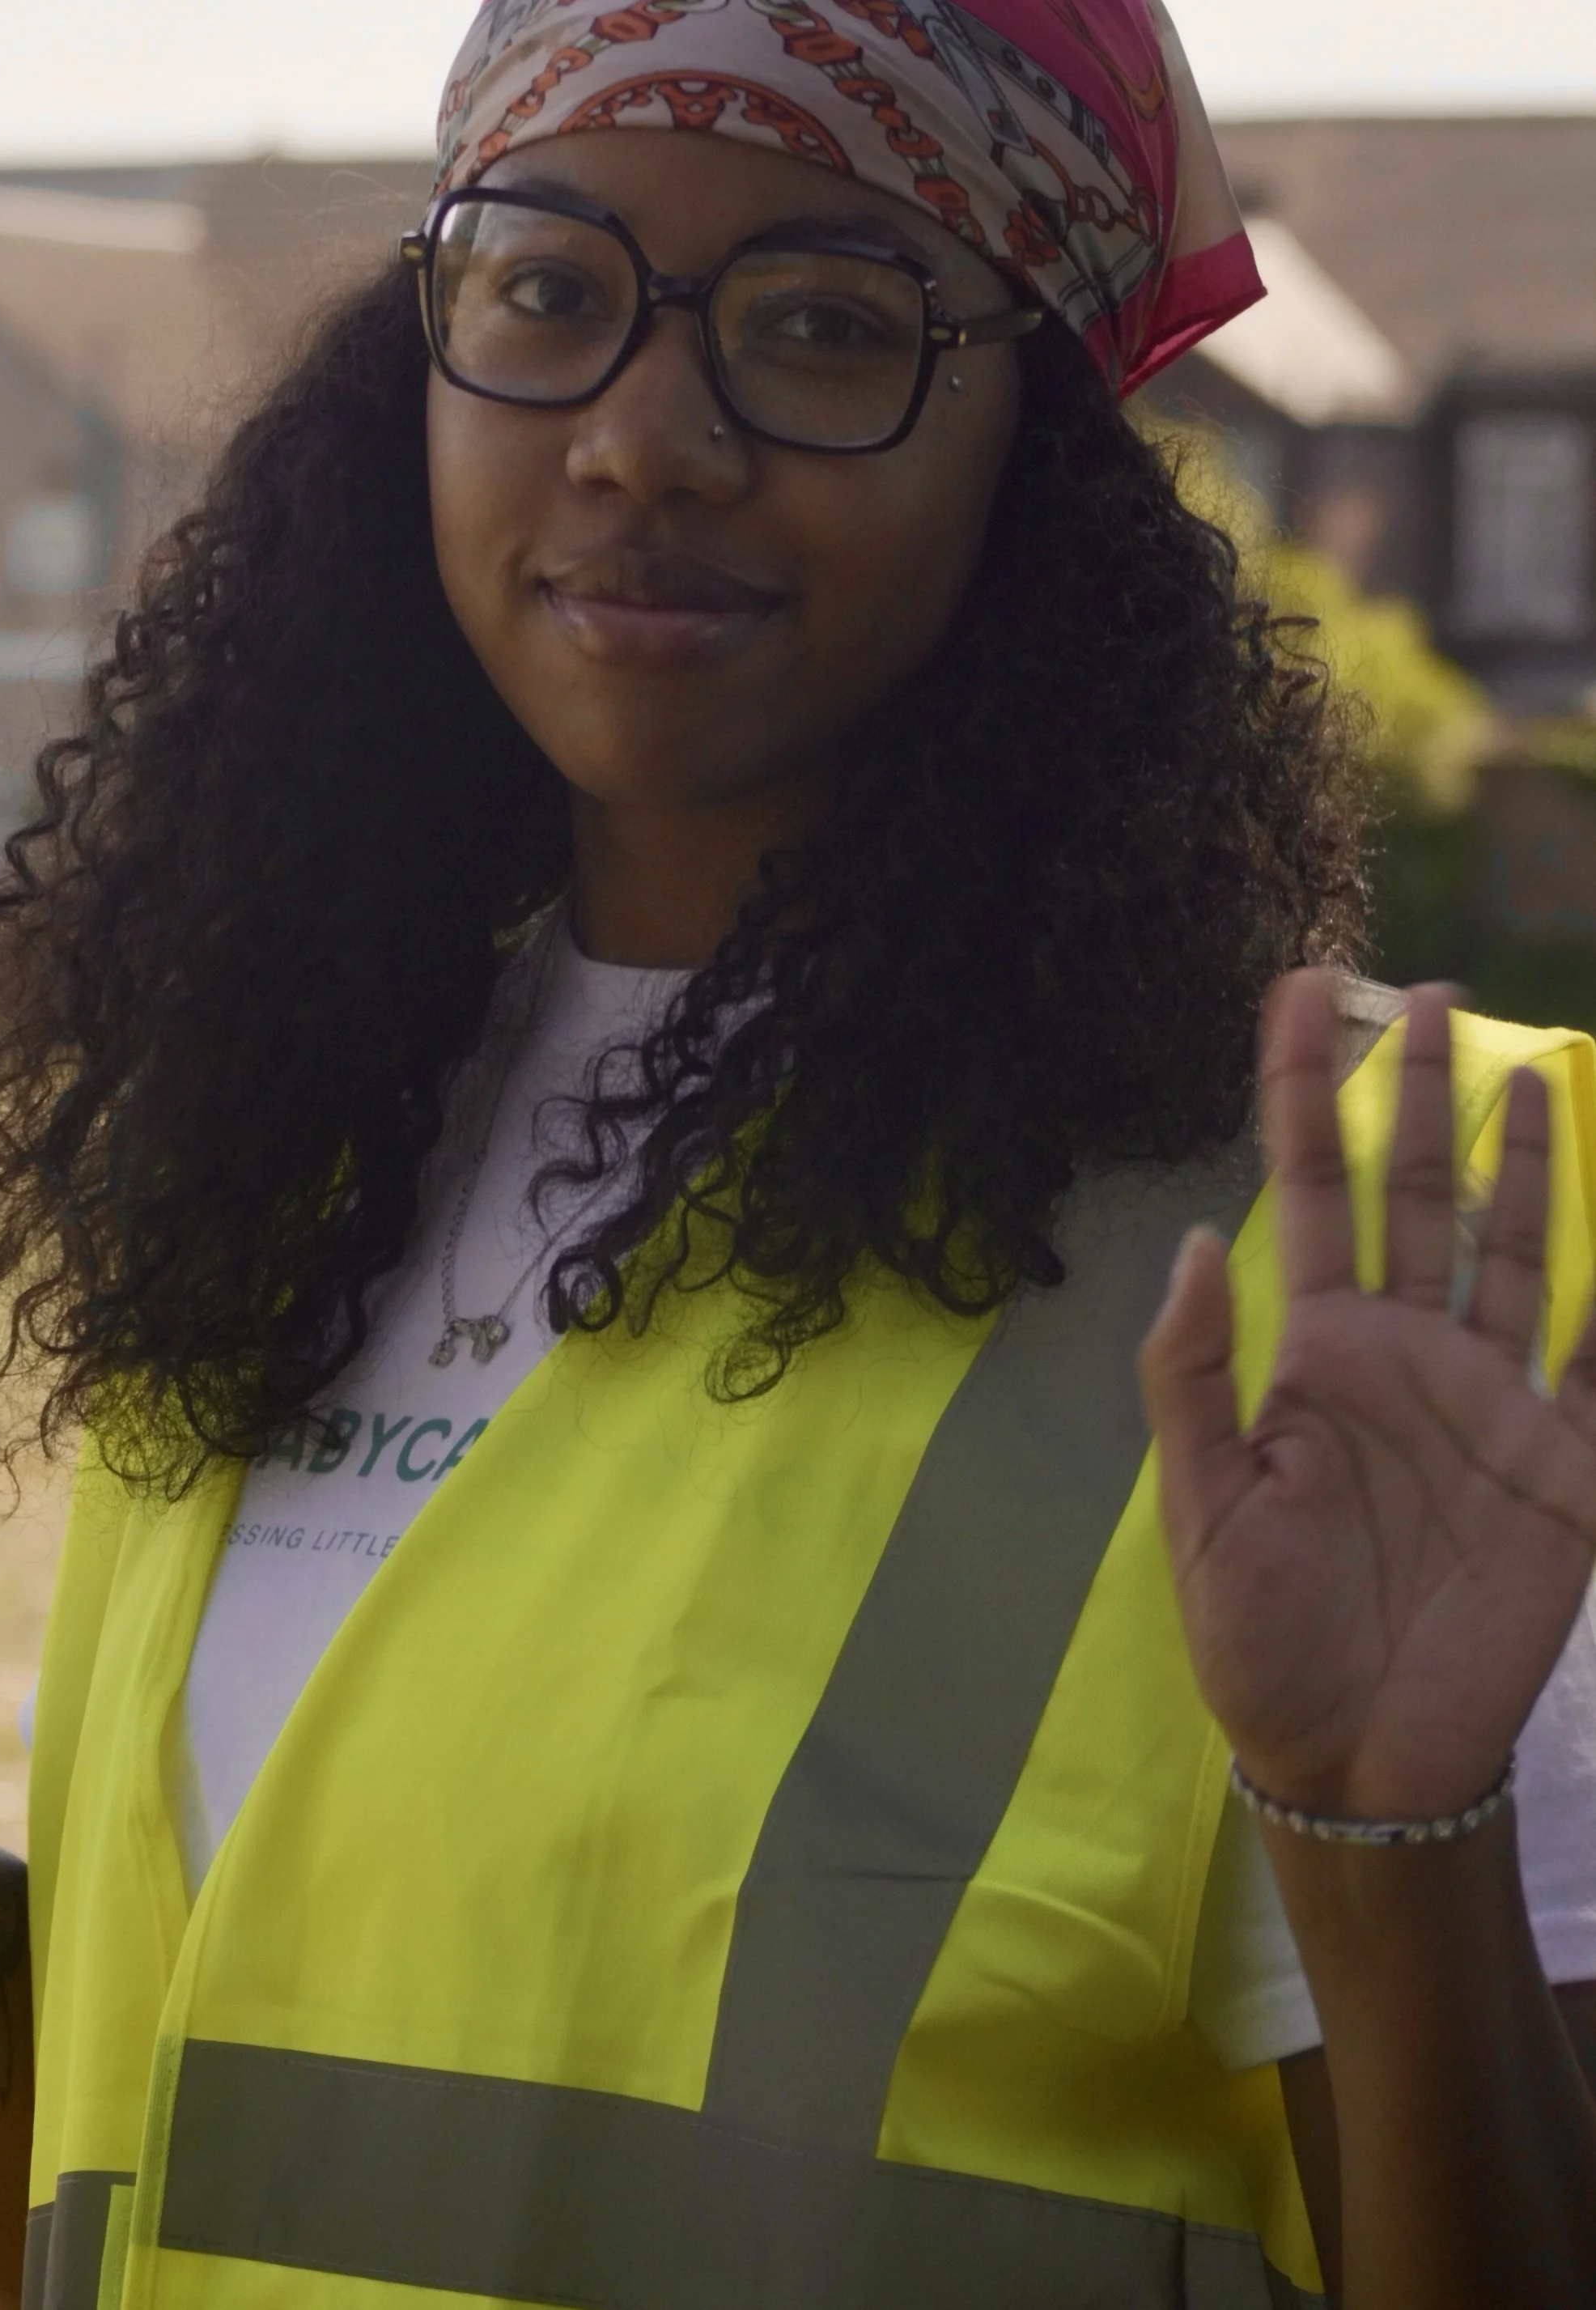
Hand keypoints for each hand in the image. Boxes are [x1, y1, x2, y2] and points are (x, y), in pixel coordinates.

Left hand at [1141, 970, 1595, 1821]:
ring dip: (1525, 1163)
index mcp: (1315, 1352)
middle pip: (1418, 1194)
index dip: (1302, 1088)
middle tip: (1429, 991)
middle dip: (1422, 1093)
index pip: (1305, 1188)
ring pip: (1515, 1250)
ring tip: (1532, 1065)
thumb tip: (1190, 1238)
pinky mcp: (1563, 1468)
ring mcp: (1491, 1402)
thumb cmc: (1260, 1638)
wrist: (1358, 1760)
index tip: (1303, 988)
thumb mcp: (1201, 1508)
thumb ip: (1194, 1375)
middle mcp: (1405, 1355)